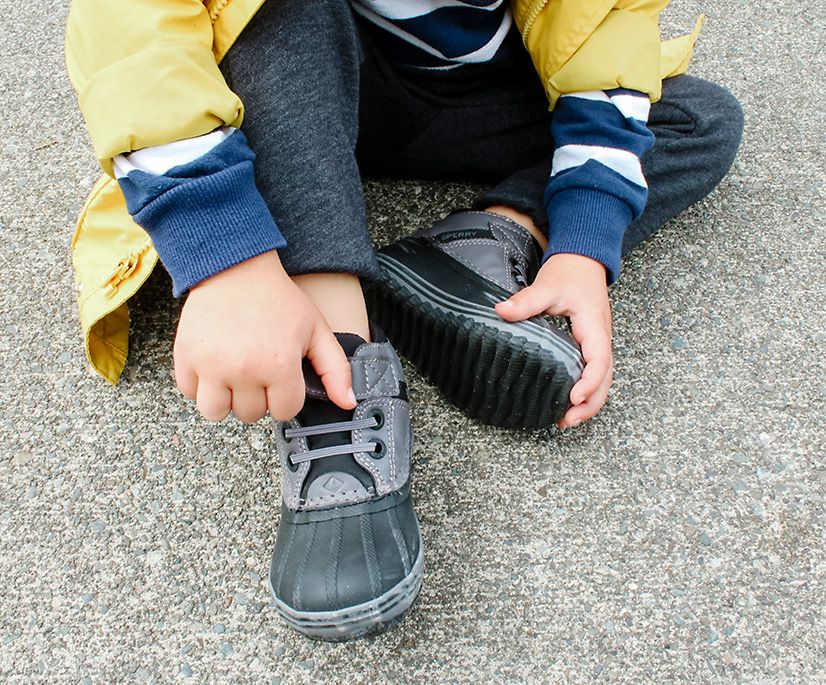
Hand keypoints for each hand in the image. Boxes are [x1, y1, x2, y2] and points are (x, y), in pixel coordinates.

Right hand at [173, 251, 355, 422]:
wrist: (234, 268)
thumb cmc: (278, 299)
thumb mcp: (316, 330)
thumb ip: (335, 369)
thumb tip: (349, 403)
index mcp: (279, 365)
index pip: (285, 411)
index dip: (286, 396)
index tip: (282, 376)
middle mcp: (244, 370)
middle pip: (251, 414)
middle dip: (258, 397)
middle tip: (259, 369)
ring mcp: (211, 365)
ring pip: (216, 413)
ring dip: (227, 399)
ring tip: (234, 376)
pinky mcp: (186, 357)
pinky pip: (190, 393)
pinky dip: (200, 385)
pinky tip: (214, 365)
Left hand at [495, 253, 612, 428]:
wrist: (583, 261)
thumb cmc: (570, 273)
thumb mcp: (547, 285)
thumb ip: (526, 300)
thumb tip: (502, 311)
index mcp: (594, 326)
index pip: (599, 360)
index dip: (589, 382)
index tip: (573, 397)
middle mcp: (601, 338)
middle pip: (605, 379)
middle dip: (590, 404)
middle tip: (566, 421)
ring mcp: (597, 343)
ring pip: (602, 380)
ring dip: (589, 402)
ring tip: (567, 420)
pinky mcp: (590, 345)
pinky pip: (594, 373)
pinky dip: (586, 391)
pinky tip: (569, 402)